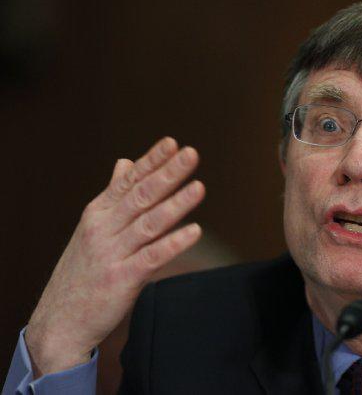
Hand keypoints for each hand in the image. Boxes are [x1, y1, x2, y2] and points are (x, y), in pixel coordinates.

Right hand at [25, 137, 204, 376]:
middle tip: (191, 154)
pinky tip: (195, 231)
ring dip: (175, 204)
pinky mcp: (121, 280)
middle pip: (140, 196)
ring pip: (148, 223)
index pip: (129, 180)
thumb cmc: (82, 271)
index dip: (152, 161)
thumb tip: (125, 162)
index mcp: (98, 213)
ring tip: (199, 187)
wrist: (60, 320)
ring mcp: (111, 254)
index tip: (173, 143)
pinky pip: (152, 258)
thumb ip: (114, 195)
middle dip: (167, 173)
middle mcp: (103, 228)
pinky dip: (173, 244)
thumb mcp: (93, 227)